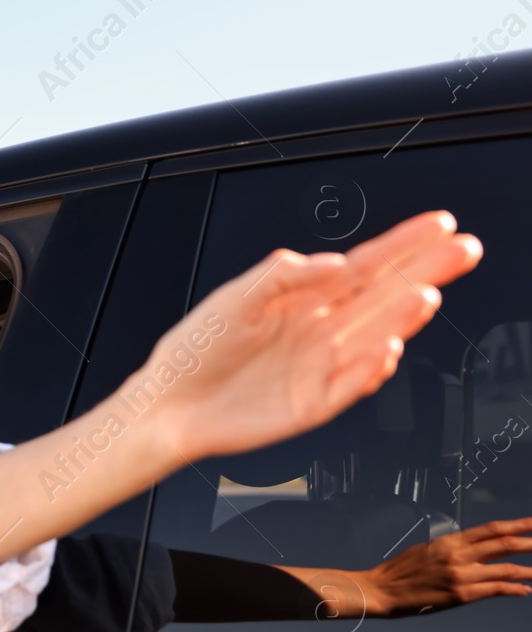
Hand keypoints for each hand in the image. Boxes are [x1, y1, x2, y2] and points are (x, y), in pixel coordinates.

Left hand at [138, 210, 480, 463]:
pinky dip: (371, 369)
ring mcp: (321, 366)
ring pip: (376, 337)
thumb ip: (281, 276)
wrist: (168, 405)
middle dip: (425, 271)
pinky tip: (387, 349)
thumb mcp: (232, 299)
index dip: (402, 245)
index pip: (363, 266)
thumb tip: (332, 263)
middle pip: (383, 296)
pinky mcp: (314, 403)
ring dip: (403, 316)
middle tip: (463, 250)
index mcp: (303, 298)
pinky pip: (353, 385)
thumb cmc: (194, 351)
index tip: (437, 225)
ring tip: (427, 294)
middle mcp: (320, 329)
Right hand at [347, 517, 531, 617]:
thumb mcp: (426, 550)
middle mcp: (459, 555)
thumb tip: (473, 549)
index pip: (492, 529)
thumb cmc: (399, 571)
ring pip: (506, 568)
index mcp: (450, 541)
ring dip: (529, 570)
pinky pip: (495, 589)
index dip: (517, 524)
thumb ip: (452, 548)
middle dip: (530, 541)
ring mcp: (461, 575)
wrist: (380, 590)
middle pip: (505, 544)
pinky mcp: (460, 595)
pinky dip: (514, 589)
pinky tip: (525, 590)